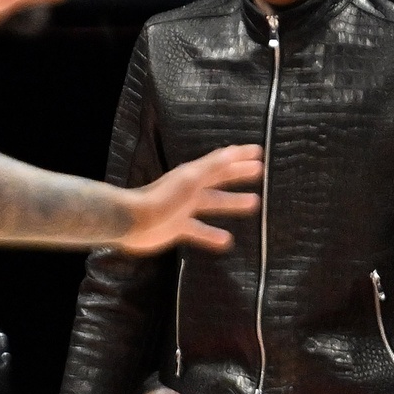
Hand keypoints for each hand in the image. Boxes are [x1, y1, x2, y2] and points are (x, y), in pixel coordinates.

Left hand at [117, 145, 263, 253]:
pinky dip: (213, 235)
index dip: (240, 156)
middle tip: (260, 174)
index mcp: (194, 174)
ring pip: (213, 204)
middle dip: (239, 176)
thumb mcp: (191, 178)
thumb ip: (212, 166)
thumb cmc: (162, 198)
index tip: (259, 153)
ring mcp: (184, 209)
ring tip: (253, 204)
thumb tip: (234, 151)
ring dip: (232, 203)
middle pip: (219, 180)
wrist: (133, 221)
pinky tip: (226, 242)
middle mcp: (190, 188)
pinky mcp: (178, 228)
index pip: (221, 161)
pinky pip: (200, 231)